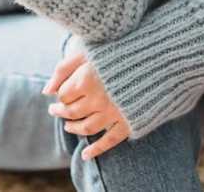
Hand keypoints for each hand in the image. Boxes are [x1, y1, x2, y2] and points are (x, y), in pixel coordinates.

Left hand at [42, 38, 131, 160]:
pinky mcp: (128, 121)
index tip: (59, 94)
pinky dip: (96, 150)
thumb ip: (63, 69)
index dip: (59, 95)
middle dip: (61, 112)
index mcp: (86, 79)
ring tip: (68, 126)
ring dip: (74, 128)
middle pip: (72, 112)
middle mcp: (97, 99)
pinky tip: (86, 155)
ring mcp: (113, 113)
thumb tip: (46, 91)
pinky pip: (109, 141)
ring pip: (86, 127)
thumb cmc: (118, 48)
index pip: (63, 95)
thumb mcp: (87, 51)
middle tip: (56, 110)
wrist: (157, 56)